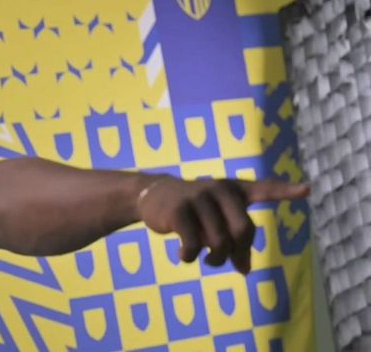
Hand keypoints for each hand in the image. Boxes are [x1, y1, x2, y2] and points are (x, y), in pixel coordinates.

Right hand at [135, 176, 309, 273]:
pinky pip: (194, 244)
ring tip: (206, 259)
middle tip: (227, 262)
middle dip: (237, 252)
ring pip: (218, 242)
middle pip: (243, 230)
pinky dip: (191, 257)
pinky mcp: (179, 211)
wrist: (154, 195)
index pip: (264, 189)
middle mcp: (219, 190)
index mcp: (234, 190)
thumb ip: (234, 241)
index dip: (285, 191)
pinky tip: (184, 255)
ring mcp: (198, 198)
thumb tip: (245, 271)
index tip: (306, 190)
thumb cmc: (193, 209)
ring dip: (214, 259)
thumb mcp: (215, 219)